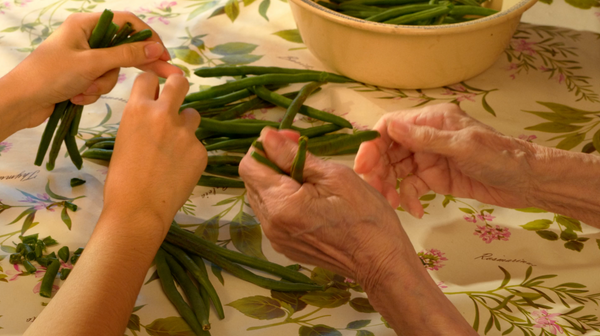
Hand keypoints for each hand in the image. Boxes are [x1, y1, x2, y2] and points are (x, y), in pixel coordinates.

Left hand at [1, 11, 181, 131]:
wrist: (21, 102)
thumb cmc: (51, 76)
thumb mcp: (92, 64)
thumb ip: (126, 56)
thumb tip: (156, 48)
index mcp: (86, 25)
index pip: (127, 24)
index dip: (148, 38)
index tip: (164, 55)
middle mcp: (86, 38)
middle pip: (123, 49)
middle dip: (136, 66)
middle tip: (168, 76)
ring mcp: (83, 59)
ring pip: (112, 71)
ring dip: (101, 85)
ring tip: (82, 91)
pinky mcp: (80, 77)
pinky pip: (100, 83)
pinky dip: (91, 92)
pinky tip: (75, 97)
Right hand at [103, 73, 206, 236]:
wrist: (138, 208)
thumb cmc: (121, 179)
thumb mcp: (124, 139)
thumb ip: (141, 121)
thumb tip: (153, 114)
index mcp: (138, 109)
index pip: (148, 78)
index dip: (152, 83)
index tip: (154, 90)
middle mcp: (164, 114)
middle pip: (180, 82)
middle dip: (178, 84)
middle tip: (177, 93)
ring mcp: (186, 133)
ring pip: (193, 115)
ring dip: (186, 124)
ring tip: (175, 146)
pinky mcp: (201, 151)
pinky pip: (197, 144)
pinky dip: (190, 153)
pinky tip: (178, 170)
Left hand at [238, 128, 417, 288]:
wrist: (380, 261)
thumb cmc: (366, 217)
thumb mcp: (334, 176)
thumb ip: (294, 156)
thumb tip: (266, 137)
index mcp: (281, 205)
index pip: (249, 166)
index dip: (266, 146)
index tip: (291, 139)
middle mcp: (271, 224)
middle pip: (252, 181)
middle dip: (272, 161)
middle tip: (302, 153)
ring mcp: (276, 238)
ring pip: (261, 197)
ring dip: (278, 179)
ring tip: (309, 176)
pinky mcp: (285, 245)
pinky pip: (272, 214)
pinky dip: (284, 199)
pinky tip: (310, 197)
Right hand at [354, 103, 536, 217]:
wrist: (525, 182)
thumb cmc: (499, 157)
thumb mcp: (461, 146)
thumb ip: (425, 138)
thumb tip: (390, 126)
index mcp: (430, 120)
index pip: (390, 127)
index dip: (372, 144)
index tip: (363, 166)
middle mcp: (425, 137)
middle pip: (388, 151)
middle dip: (378, 170)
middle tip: (375, 191)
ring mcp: (428, 158)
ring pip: (396, 170)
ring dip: (390, 187)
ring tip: (391, 204)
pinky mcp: (434, 178)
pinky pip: (411, 186)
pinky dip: (408, 198)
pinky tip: (416, 211)